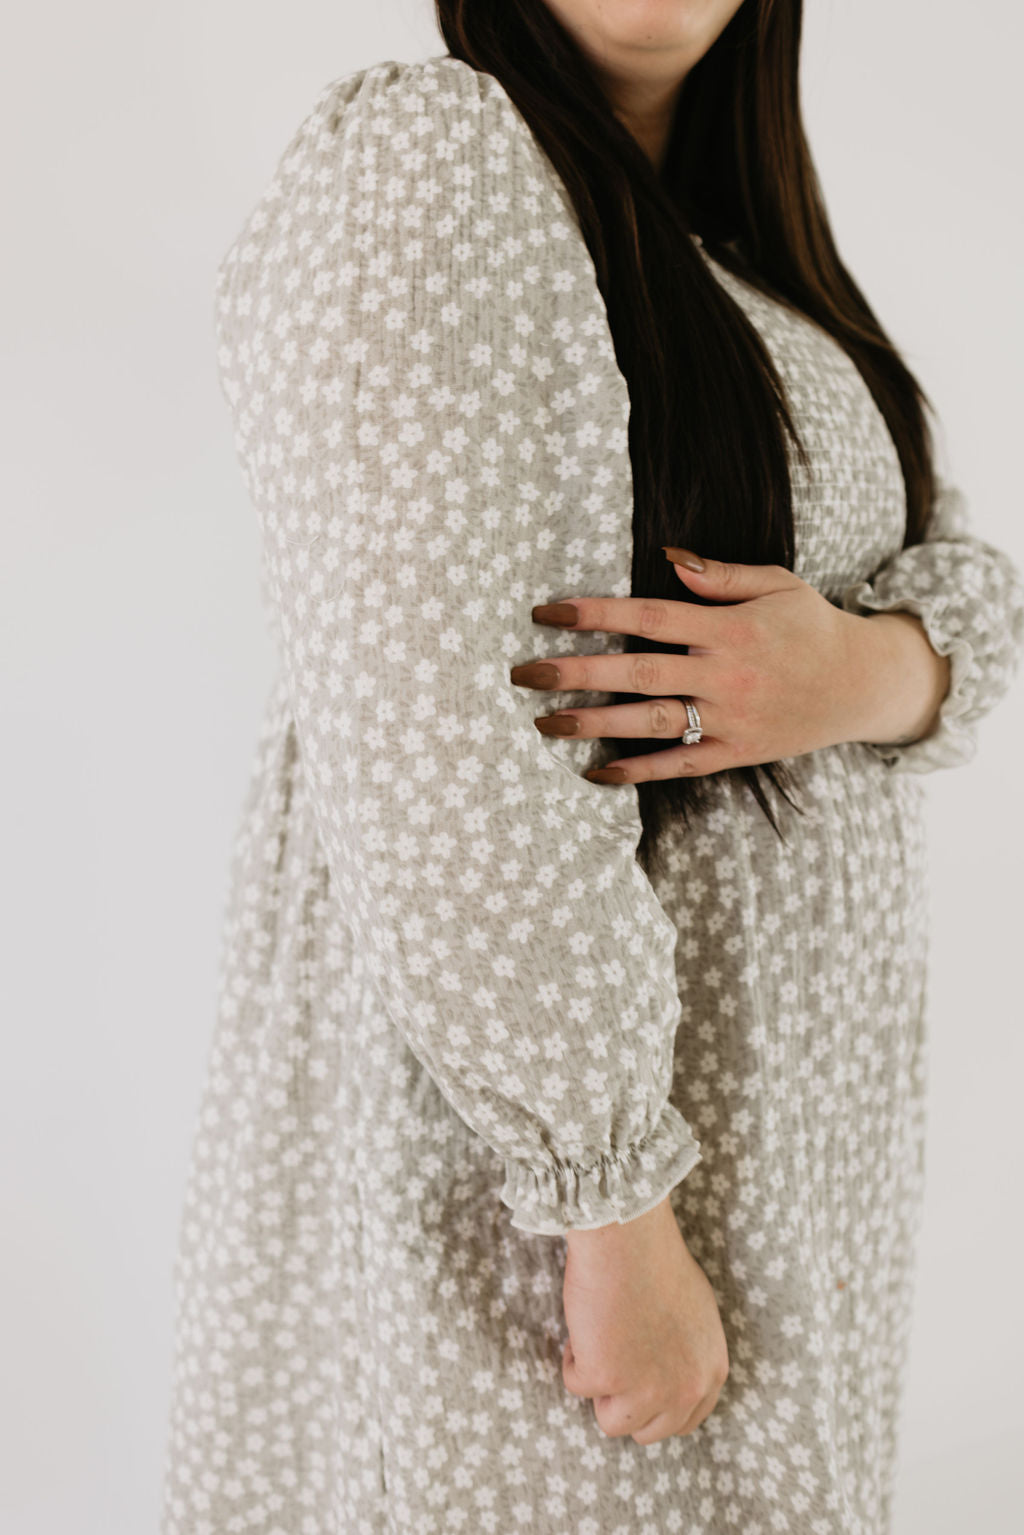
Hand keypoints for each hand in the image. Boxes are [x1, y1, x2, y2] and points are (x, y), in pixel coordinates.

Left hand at [510, 548, 951, 781]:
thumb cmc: (810, 626)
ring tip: (543, 723)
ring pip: (651, 722)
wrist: (861, 685)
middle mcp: (726, 675)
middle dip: (575, 673)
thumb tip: (666, 559)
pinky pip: (680, 765)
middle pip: (637, 673)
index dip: (594, 614)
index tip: (545, 612)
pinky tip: (595, 772)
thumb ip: (720, 575)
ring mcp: (731, 718)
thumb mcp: (776, 584)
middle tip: (522, 673)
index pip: (648, 617)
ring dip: (594, 725)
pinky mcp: (737, 752)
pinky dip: (638, 771)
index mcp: (730, 628)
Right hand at [562, 1196, 728, 1441]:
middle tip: (613, 1360)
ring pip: (610, 1420)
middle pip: (647, 1430)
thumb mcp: (695, 1316)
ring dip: (600, 1385)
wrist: (631, 1237)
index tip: (637, 1384)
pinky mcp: (605, 1377)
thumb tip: (665, 1374)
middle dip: (625, 1401)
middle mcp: (684, 1389)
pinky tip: (586, 1322)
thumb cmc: (658, 1261)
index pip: (684, 1421)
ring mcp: (645, 1389)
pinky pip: (576, 1383)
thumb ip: (687, 1354)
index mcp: (709, 1373)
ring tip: (599, 1340)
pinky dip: (574, 1356)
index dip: (656, 1406)